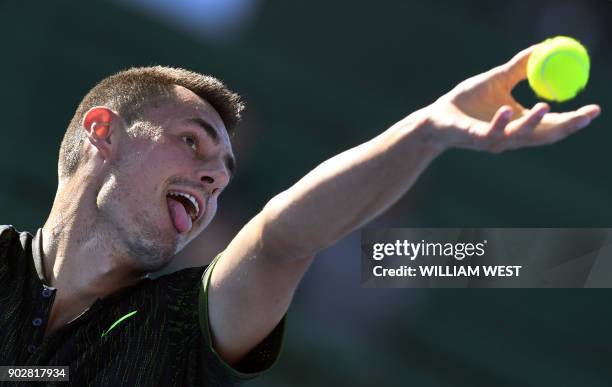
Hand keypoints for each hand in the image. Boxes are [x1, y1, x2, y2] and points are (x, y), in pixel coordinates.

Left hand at [422, 45, 600, 152]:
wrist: (434, 118)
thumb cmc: (466, 101)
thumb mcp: (497, 79)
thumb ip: (520, 67)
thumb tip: (544, 48)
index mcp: (519, 124)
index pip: (552, 125)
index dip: (575, 120)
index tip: (595, 109)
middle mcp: (510, 137)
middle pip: (544, 136)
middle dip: (566, 127)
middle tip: (585, 115)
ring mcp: (492, 140)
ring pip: (518, 136)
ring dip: (533, 123)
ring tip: (546, 106)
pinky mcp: (473, 139)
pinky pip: (489, 132)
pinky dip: (499, 122)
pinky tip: (507, 109)